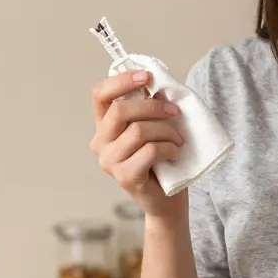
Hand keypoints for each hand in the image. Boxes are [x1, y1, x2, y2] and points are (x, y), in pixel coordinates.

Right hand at [89, 70, 187, 219]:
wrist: (166, 200)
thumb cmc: (161, 159)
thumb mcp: (155, 126)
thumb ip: (150, 106)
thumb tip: (159, 84)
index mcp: (104, 125)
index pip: (100, 94)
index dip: (122, 80)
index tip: (147, 77)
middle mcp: (100, 142)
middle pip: (121, 110)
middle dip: (153, 106)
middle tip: (174, 112)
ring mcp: (109, 161)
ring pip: (139, 130)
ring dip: (167, 130)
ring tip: (177, 139)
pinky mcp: (124, 177)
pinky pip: (150, 151)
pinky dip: (169, 148)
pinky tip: (174, 153)